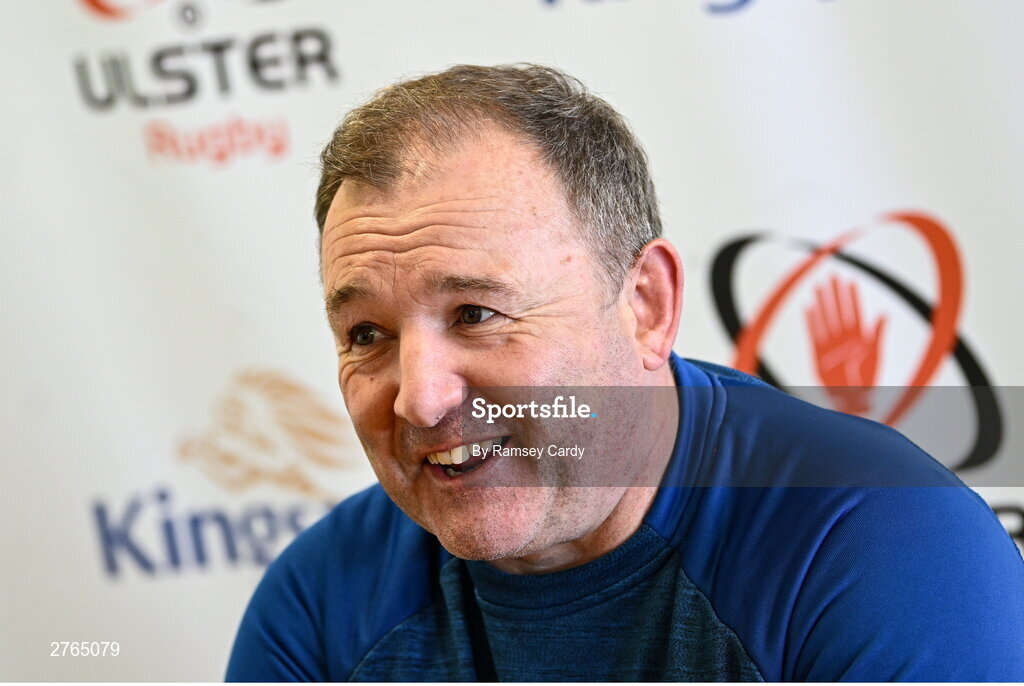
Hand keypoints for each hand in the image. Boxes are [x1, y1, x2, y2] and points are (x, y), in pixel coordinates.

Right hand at [805, 275, 886, 415]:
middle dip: (835, 293)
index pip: (854, 311)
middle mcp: (843, 338)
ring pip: (825, 318)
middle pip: (838, 310)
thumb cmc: (867, 380)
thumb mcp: (876, 355)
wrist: (852, 399)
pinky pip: (814, 334)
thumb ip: (877, 334)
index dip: (852, 296)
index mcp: (859, 336)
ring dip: (822, 302)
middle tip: (832, 276)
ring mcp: (831, 344)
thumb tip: (883, 314)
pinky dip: (811, 321)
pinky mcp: (819, 354)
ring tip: (818, 287)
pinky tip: (809, 308)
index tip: (850, 281)